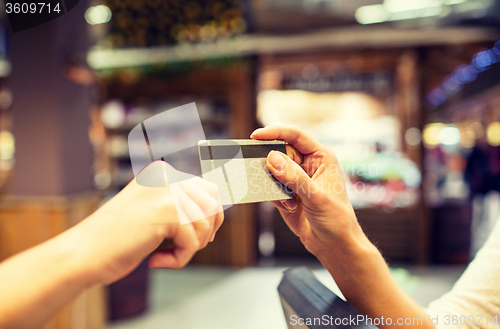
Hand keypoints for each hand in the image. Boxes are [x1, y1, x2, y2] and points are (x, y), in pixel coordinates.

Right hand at [63, 161, 223, 284]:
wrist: (84, 252)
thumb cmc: (117, 238)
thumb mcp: (152, 211)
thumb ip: (179, 204)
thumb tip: (218, 209)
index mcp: (162, 172)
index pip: (208, 190)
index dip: (211, 218)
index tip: (197, 239)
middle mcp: (167, 175)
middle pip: (212, 204)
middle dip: (206, 231)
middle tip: (184, 250)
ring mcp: (167, 191)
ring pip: (205, 225)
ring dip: (189, 249)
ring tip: (163, 257)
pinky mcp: (167, 212)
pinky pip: (193, 241)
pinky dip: (180, 259)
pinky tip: (155, 262)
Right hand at [251, 125, 373, 260]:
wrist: (334, 245)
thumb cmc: (336, 219)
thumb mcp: (316, 197)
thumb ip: (294, 177)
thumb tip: (272, 158)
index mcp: (320, 156)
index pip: (295, 135)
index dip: (275, 132)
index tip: (256, 136)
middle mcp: (307, 163)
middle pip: (279, 151)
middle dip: (272, 164)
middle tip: (269, 177)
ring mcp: (295, 178)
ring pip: (271, 169)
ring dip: (273, 183)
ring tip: (288, 200)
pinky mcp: (285, 192)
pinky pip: (269, 186)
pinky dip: (273, 196)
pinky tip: (290, 207)